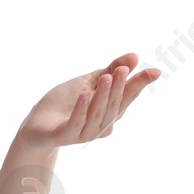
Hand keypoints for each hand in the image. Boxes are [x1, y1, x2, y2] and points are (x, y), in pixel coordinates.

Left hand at [18, 53, 158, 150]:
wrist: (37, 123)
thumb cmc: (65, 102)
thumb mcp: (90, 81)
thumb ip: (111, 69)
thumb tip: (135, 57)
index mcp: (109, 112)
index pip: (127, 97)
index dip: (139, 85)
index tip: (155, 71)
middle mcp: (101, 125)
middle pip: (114, 105)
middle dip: (119, 87)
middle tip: (123, 69)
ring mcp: (84, 133)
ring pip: (98, 114)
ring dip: (102, 95)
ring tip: (106, 77)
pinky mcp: (66, 136)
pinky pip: (76, 123)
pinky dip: (81, 110)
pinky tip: (84, 95)